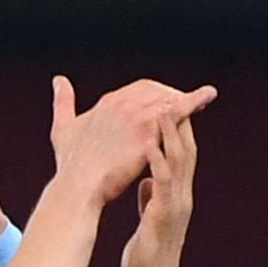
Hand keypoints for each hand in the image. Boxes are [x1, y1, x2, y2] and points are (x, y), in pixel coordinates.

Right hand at [50, 76, 216, 206]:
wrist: (78, 186)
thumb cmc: (71, 164)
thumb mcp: (64, 127)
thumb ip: (63, 102)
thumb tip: (59, 80)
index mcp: (107, 103)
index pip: (137, 90)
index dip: (154, 94)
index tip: (166, 102)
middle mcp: (122, 103)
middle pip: (154, 90)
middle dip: (171, 94)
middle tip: (189, 101)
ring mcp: (135, 115)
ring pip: (167, 97)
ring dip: (186, 96)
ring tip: (204, 98)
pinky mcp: (147, 131)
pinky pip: (176, 109)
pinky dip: (194, 99)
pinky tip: (207, 96)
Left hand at [123, 110, 198, 266]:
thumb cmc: (148, 252)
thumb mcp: (151, 218)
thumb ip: (152, 197)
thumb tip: (148, 180)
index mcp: (176, 195)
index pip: (181, 155)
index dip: (178, 129)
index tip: (171, 104)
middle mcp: (180, 196)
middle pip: (186, 152)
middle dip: (181, 124)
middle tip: (175, 96)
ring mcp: (175, 206)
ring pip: (178, 165)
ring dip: (171, 137)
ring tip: (164, 112)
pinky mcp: (163, 218)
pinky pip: (162, 186)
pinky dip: (158, 165)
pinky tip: (150, 149)